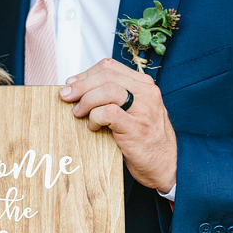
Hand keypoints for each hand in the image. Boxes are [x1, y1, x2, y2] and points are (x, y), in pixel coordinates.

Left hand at [59, 58, 177, 193]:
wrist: (167, 165)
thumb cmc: (146, 140)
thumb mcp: (135, 111)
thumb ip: (116, 98)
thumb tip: (80, 90)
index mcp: (144, 85)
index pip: (110, 67)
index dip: (86, 73)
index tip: (72, 84)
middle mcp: (146, 93)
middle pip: (106, 75)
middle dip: (80, 85)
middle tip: (65, 96)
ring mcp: (143, 110)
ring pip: (107, 90)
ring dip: (86, 100)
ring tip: (78, 113)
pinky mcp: (136, 128)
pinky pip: (109, 113)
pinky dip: (95, 117)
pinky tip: (93, 126)